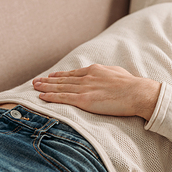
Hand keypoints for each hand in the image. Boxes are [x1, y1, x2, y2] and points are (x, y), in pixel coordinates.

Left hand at [32, 64, 160, 119]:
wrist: (137, 92)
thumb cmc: (132, 85)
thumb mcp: (117, 74)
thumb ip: (107, 75)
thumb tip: (106, 77)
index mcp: (95, 70)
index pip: (73, 74)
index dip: (61, 75)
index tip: (52, 76)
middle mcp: (87, 77)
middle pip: (63, 79)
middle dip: (48, 80)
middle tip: (36, 80)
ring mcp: (84, 88)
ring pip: (60, 87)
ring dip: (45, 87)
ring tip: (35, 87)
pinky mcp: (84, 100)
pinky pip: (63, 98)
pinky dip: (51, 97)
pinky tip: (41, 97)